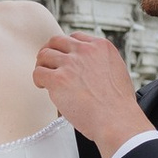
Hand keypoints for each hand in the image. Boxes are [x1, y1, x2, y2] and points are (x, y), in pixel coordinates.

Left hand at [35, 29, 147, 155]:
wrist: (116, 120)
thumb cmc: (118, 105)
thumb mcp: (117, 71)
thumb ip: (101, 63)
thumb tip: (87, 68)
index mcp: (101, 46)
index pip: (75, 38)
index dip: (66, 49)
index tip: (63, 58)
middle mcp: (85, 51)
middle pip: (56, 41)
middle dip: (50, 52)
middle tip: (47, 64)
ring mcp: (71, 64)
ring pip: (44, 55)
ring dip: (42, 66)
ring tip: (45, 78)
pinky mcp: (58, 79)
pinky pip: (39, 73)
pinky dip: (38, 80)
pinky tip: (44, 87)